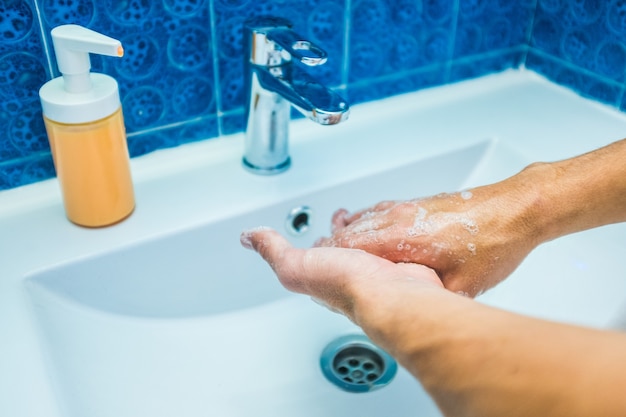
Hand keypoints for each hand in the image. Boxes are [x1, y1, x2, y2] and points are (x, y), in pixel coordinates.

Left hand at [240, 227, 442, 327]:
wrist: (395, 296)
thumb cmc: (347, 286)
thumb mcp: (295, 265)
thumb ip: (273, 250)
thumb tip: (247, 237)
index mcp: (321, 279)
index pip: (312, 258)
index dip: (312, 244)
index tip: (315, 231)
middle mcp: (349, 278)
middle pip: (342, 252)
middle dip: (341, 234)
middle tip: (342, 218)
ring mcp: (376, 273)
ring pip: (367, 248)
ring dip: (366, 233)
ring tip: (367, 219)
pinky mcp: (400, 267)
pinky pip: (392, 247)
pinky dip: (390, 236)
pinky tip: (394, 229)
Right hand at [315, 175, 540, 296]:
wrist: (517, 210)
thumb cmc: (494, 244)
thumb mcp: (460, 286)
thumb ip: (431, 296)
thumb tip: (418, 310)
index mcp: (403, 237)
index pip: (352, 245)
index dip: (331, 256)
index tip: (315, 262)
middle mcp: (400, 217)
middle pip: (353, 229)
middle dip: (334, 244)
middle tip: (317, 255)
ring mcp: (409, 207)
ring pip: (365, 217)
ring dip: (348, 231)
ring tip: (333, 239)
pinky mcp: (420, 204)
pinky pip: (380, 211)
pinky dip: (366, 221)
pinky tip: (365, 225)